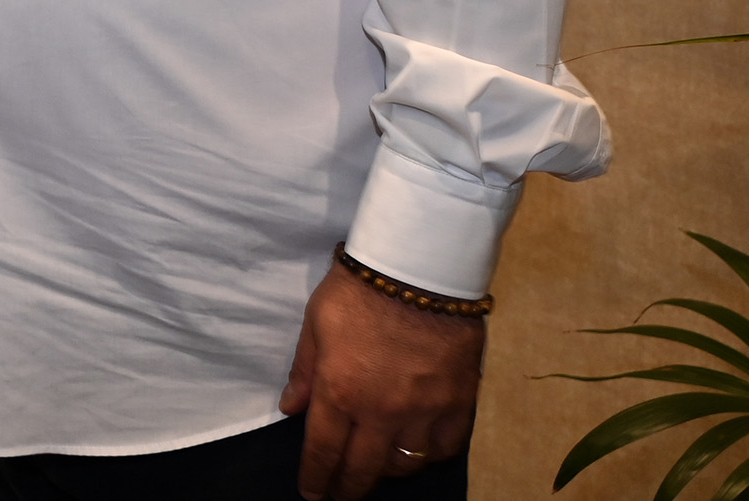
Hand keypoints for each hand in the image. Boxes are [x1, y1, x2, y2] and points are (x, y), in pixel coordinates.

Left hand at [280, 263, 484, 498]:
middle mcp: (381, 413)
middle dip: (348, 488)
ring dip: (387, 472)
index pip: (323, 451)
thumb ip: (304, 370)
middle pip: (363, 469)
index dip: (316, 478)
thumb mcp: (315, 324)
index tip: (312, 493)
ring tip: (377, 469)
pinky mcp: (458, 403)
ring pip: (406, 465)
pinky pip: (445, 447)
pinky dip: (430, 456)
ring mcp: (423, 412)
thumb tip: (290, 408)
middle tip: (340, 494)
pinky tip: (420, 452)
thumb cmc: (358, 290)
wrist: (419, 269)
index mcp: (340, 393)